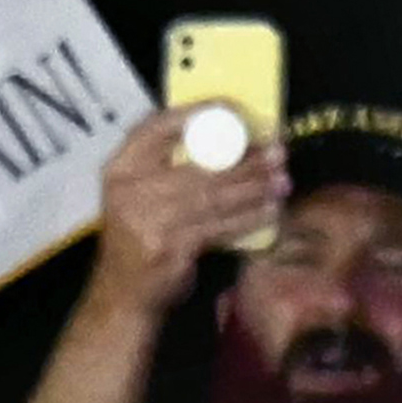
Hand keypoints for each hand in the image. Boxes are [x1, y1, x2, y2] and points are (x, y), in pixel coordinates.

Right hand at [88, 105, 289, 314]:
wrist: (121, 294)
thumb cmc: (138, 237)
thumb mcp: (137, 195)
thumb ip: (165, 166)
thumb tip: (225, 137)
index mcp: (119, 169)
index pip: (157, 127)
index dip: (198, 112)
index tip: (235, 109)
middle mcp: (129, 190)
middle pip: (198, 165)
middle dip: (246, 158)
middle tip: (278, 151)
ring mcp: (147, 220)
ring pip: (214, 196)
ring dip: (255, 187)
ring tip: (282, 179)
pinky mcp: (168, 247)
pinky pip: (219, 226)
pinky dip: (248, 218)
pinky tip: (269, 210)